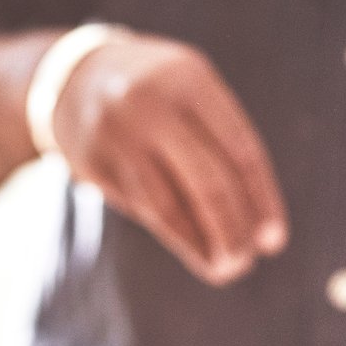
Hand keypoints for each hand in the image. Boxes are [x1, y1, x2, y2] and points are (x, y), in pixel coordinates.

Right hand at [52, 33, 287, 284]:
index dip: (260, 200)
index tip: (273, 241)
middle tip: (246, 261)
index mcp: (190, 79)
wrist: (73, 78)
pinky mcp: (93, 163)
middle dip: (231, 229)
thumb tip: (255, 223)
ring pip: (169, 205)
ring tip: (225, 267)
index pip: (240, 150)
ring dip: (201, 244)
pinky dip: (174, 233)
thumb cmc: (157, 95)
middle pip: (207, 181)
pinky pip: (142, 207)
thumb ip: (221, 141)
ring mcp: (118, 134)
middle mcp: (152, 104)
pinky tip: (195, 250)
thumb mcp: (191, 93)